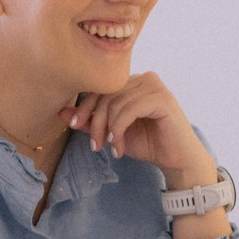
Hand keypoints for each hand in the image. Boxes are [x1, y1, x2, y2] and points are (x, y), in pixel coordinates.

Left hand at [61, 72, 215, 184]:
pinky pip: (129, 109)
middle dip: (95, 121)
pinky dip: (119, 128)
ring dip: (108, 129)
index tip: (74, 126)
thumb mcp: (112, 132)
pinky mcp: (162, 98)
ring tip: (112, 148)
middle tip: (95, 146)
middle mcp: (143, 78)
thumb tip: (61, 112)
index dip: (84, 106)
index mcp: (132, 82)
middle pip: (106, 94)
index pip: (100, 88)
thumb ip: (90, 121)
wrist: (177, 160)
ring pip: (116, 102)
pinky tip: (118, 144)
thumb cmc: (148, 144)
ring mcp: (154, 85)